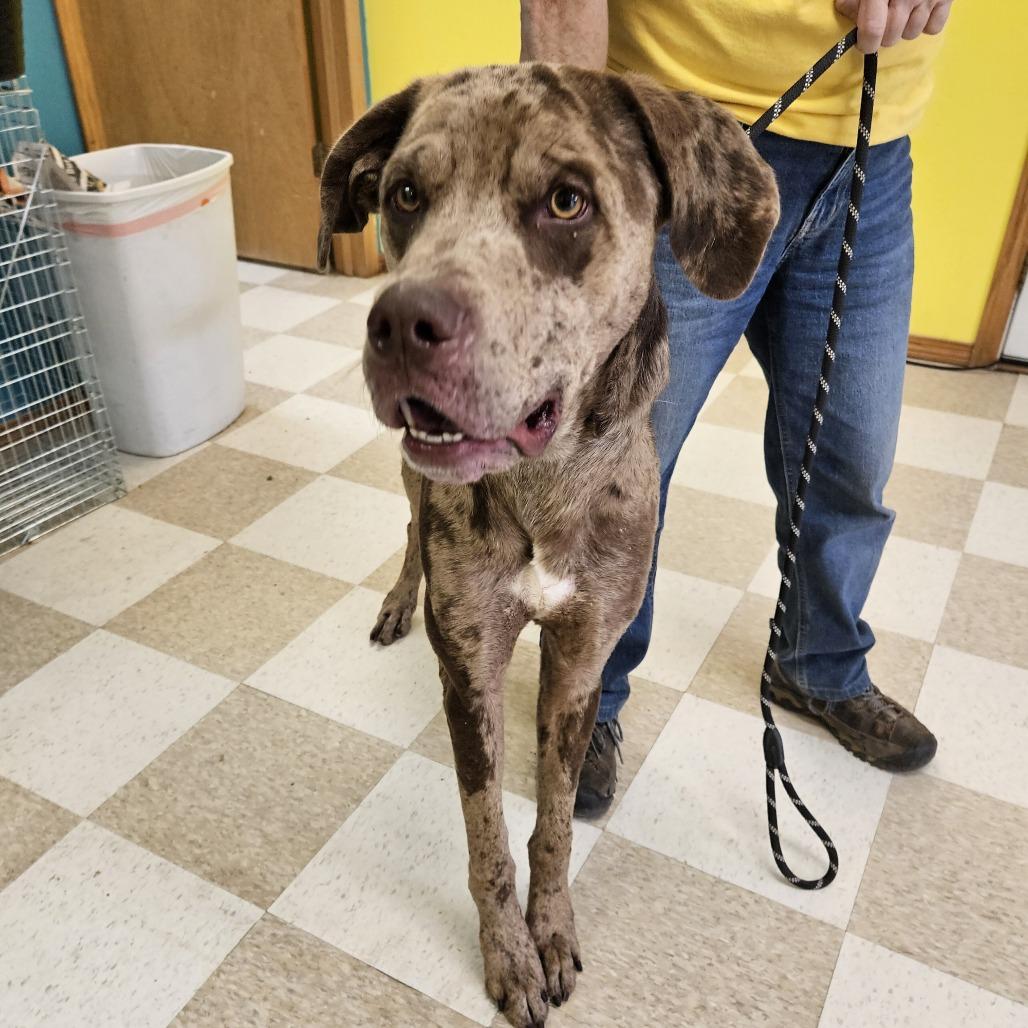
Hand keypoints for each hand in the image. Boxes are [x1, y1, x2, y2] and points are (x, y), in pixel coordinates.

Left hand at [835, 0, 953, 52]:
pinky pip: (934, 28)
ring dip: (903, 29)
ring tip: (902, 10)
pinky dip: (926, 24)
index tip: (864, 42)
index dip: (866, 43)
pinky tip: (919, 9)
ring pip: (911, 34)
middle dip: (883, 35)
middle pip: (891, 36)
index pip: (873, 29)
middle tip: (883, 19)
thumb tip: (851, 15)